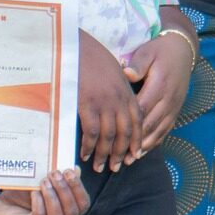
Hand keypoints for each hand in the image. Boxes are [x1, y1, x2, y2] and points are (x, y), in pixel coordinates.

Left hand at [0, 169, 89, 214]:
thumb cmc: (22, 197)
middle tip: (55, 174)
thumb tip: (75, 169)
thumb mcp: (43, 186)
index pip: (83, 205)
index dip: (79, 188)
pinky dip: (39, 203)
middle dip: (65, 190)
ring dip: (53, 197)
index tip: (69, 170)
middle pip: (73, 212)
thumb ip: (59, 180)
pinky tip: (34, 192)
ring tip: (44, 182)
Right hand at [78, 30, 143, 172]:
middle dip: (121, 153)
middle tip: (115, 168)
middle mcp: (119, 100)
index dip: (136, 141)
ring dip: (104, 154)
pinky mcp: (87, 104)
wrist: (77, 46)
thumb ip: (119, 92)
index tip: (133, 156)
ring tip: (100, 167)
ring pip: (109, 136)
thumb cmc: (92, 59)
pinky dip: (89, 146)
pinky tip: (85, 155)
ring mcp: (104, 103)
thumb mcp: (113, 74)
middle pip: (125, 133)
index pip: (137, 122)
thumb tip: (117, 109)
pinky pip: (91, 132)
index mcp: (127, 93)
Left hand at [122, 33, 193, 150]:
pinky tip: (143, 151)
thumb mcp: (148, 51)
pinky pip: (166, 129)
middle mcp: (169, 98)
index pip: (142, 108)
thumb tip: (127, 74)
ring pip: (159, 130)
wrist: (183, 49)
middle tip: (117, 156)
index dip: (129, 124)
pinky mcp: (176, 109)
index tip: (113, 137)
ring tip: (129, 160)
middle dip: (134, 142)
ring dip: (144, 146)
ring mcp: (174, 105)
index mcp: (160, 84)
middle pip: (150, 124)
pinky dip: (155, 142)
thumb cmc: (160, 50)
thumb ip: (138, 63)